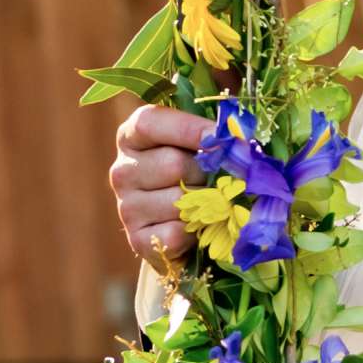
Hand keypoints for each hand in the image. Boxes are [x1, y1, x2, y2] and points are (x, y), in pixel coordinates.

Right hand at [110, 104, 209, 262]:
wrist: (179, 231)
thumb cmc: (192, 178)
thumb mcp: (193, 148)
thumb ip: (208, 138)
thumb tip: (240, 140)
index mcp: (131, 138)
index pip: (149, 123)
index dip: (189, 129)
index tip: (222, 137)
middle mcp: (122, 170)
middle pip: (173, 164)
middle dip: (204, 174)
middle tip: (212, 180)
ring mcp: (126, 207)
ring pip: (179, 201)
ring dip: (204, 205)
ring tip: (205, 205)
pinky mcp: (137, 239)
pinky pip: (178, 232)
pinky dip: (195, 233)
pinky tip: (195, 229)